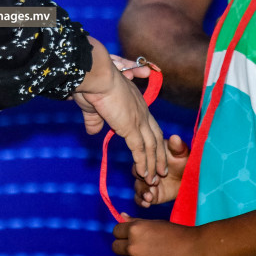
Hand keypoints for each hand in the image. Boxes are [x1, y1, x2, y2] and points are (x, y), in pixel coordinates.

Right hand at [74, 39, 168, 184]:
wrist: (95, 76)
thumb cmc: (92, 85)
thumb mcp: (93, 107)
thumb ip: (95, 120)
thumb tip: (93, 131)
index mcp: (135, 103)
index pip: (148, 124)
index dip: (151, 139)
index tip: (153, 152)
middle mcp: (142, 110)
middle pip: (156, 137)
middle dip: (159, 155)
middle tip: (162, 170)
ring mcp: (138, 119)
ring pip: (151, 146)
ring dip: (154, 164)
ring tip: (155, 179)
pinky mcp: (131, 127)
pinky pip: (140, 150)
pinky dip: (143, 164)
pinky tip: (144, 174)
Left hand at [112, 218, 203, 255]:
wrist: (198, 251)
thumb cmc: (178, 235)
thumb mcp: (156, 224)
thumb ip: (136, 222)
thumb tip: (120, 216)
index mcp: (136, 229)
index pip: (116, 232)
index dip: (123, 236)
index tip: (130, 241)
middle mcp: (133, 246)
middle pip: (116, 249)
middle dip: (124, 251)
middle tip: (137, 254)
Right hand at [136, 134, 188, 206]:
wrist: (188, 178)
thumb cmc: (184, 162)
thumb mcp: (182, 154)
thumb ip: (177, 147)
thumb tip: (175, 138)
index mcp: (151, 155)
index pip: (143, 158)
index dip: (148, 165)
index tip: (156, 171)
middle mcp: (146, 168)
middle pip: (137, 173)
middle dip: (144, 179)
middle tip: (154, 183)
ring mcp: (146, 182)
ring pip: (138, 186)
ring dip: (142, 192)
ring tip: (149, 197)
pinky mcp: (149, 194)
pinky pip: (139, 198)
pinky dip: (141, 201)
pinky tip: (147, 204)